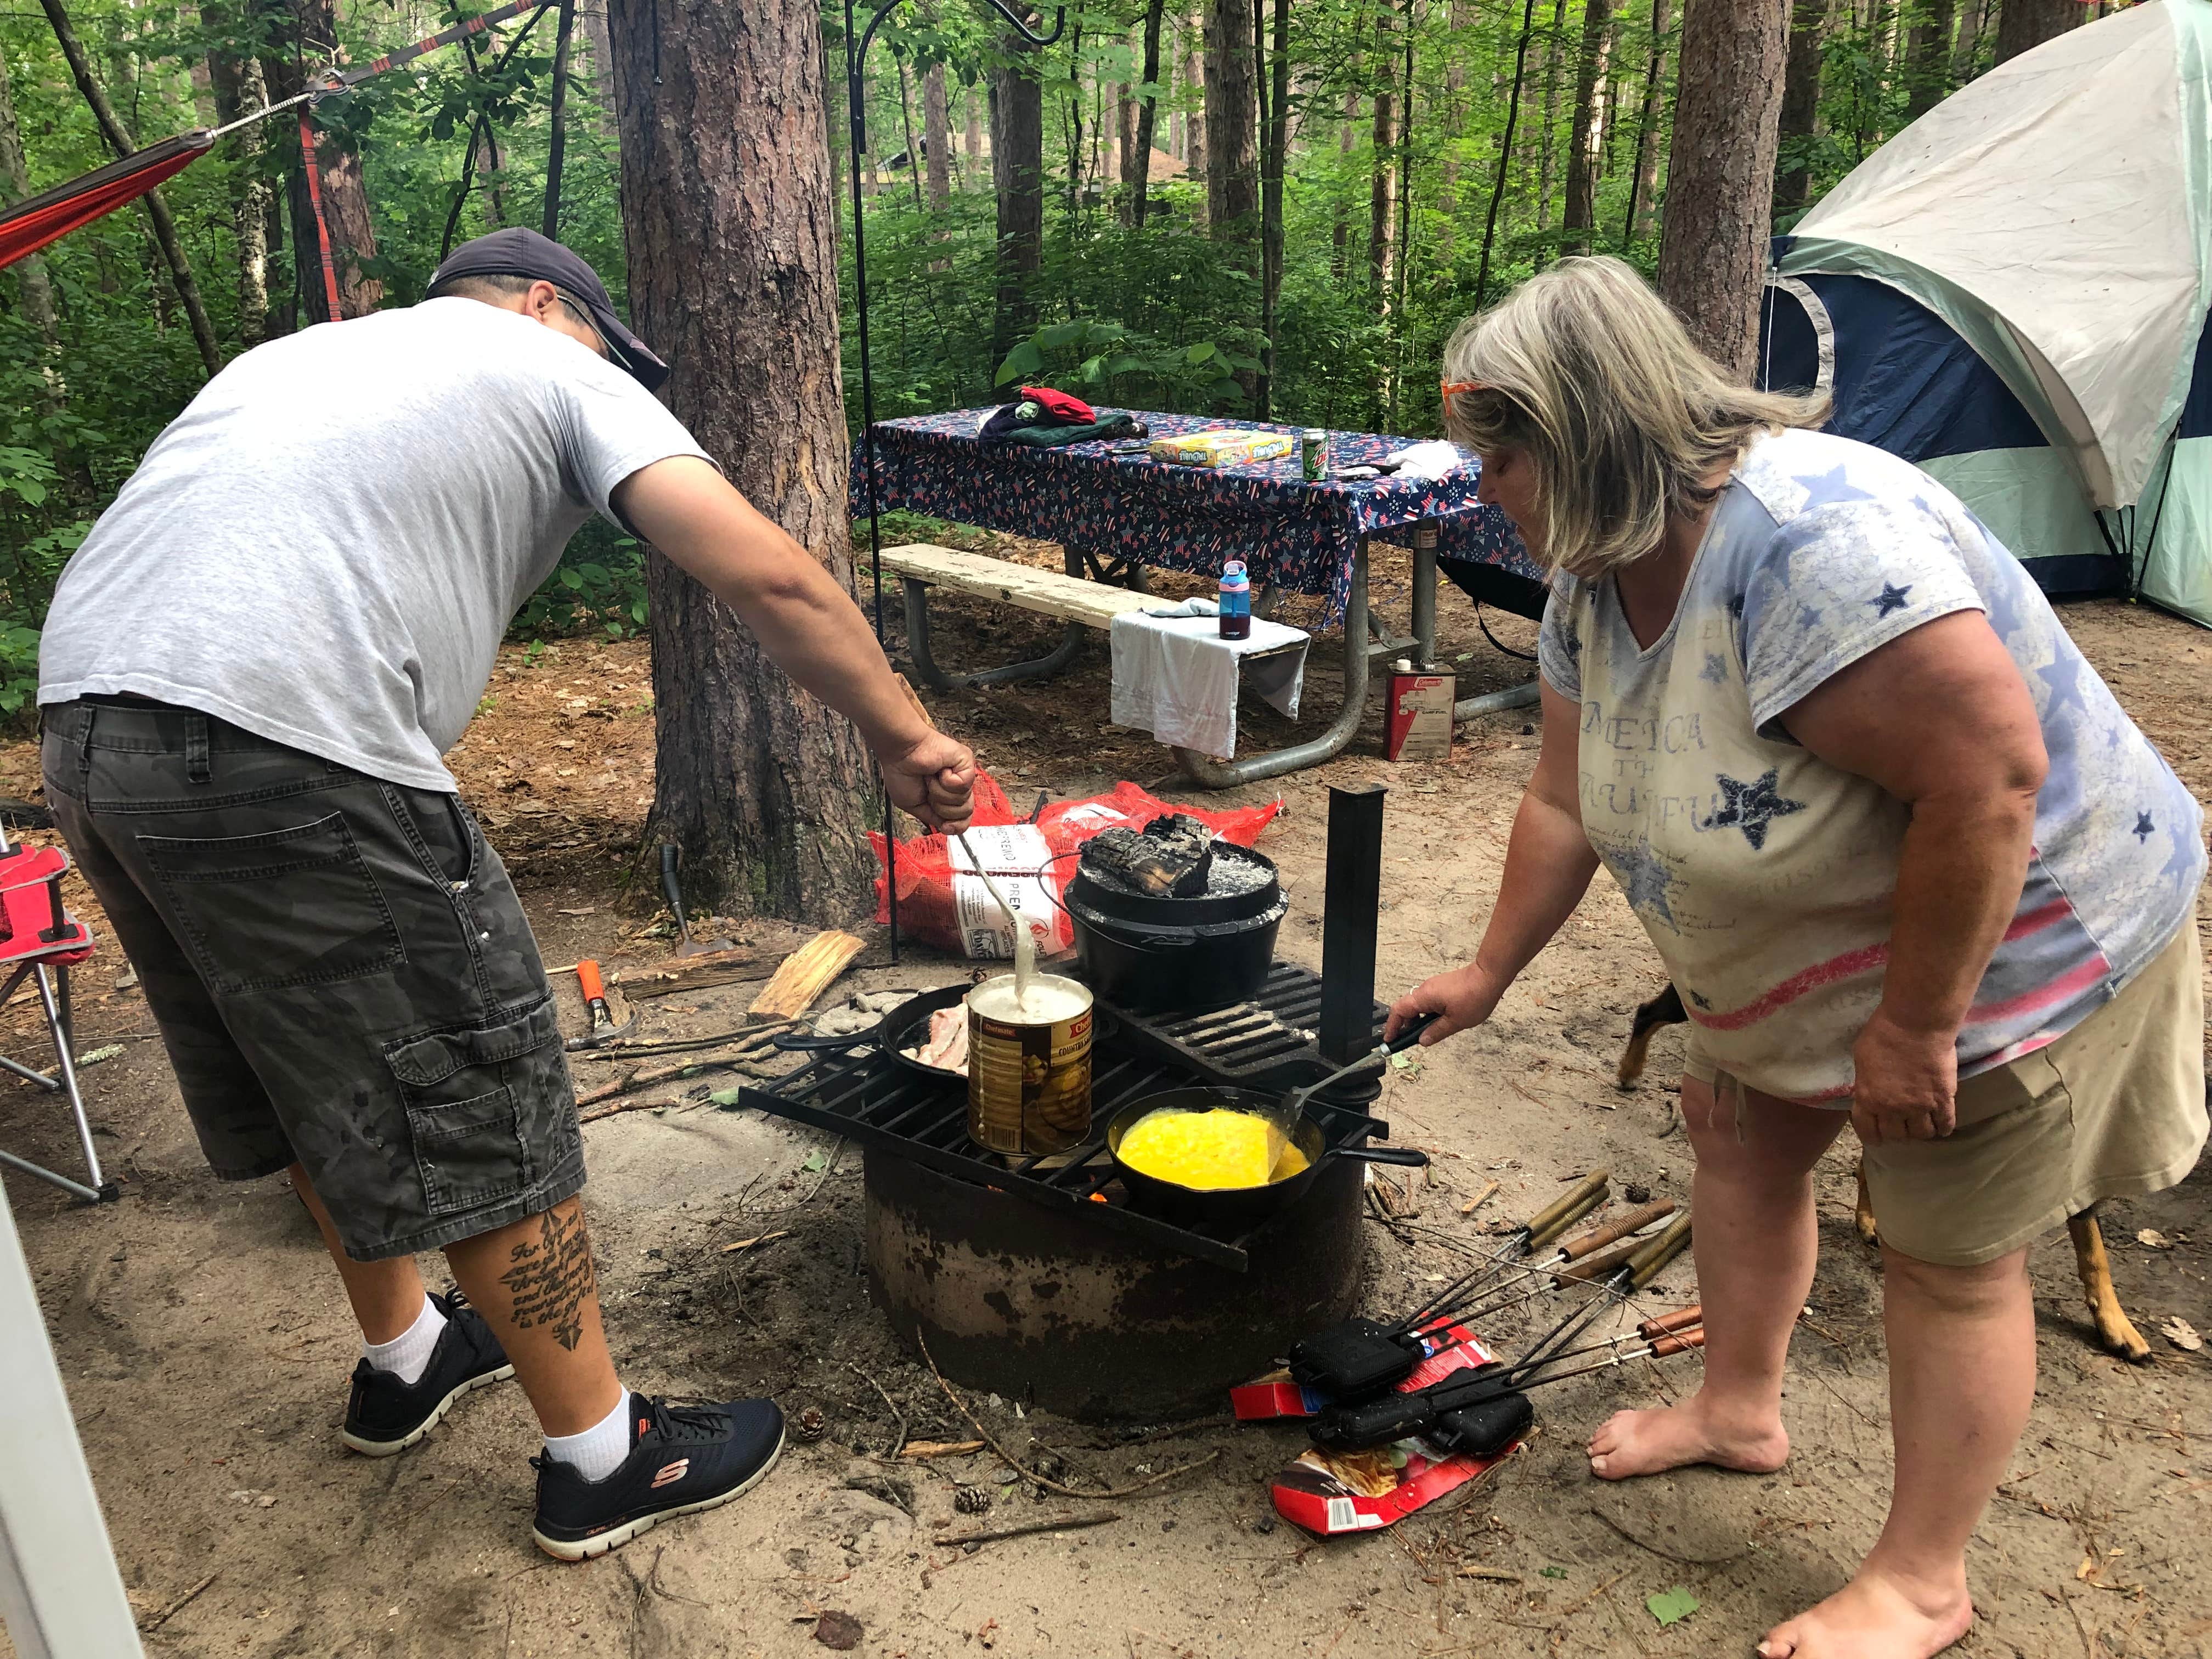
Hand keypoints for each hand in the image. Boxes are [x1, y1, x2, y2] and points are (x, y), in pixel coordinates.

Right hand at [881, 730, 975, 833]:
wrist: (900, 754)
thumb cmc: (903, 773)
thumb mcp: (915, 807)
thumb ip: (934, 819)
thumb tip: (950, 829)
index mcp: (947, 796)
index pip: (963, 819)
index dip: (956, 825)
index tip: (946, 825)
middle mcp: (957, 786)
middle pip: (965, 813)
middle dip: (944, 808)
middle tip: (929, 792)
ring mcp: (963, 775)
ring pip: (964, 801)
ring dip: (940, 793)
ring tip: (931, 779)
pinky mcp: (967, 763)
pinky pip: (963, 785)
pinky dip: (946, 781)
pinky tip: (939, 770)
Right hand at [1385, 963, 1506, 1045]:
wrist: (1489, 976)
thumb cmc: (1474, 997)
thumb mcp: (1456, 1021)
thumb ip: (1436, 1032)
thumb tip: (1422, 1041)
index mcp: (1424, 996)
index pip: (1398, 1011)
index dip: (1392, 1026)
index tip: (1390, 1039)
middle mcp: (1425, 989)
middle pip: (1406, 1008)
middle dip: (1405, 1025)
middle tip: (1409, 1041)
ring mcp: (1434, 986)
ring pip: (1418, 1005)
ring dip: (1418, 1020)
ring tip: (1426, 1034)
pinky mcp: (1442, 986)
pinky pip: (1428, 1001)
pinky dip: (1427, 1013)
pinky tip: (1438, 1022)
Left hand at [1849, 1007, 1958, 1143]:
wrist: (1916, 1023)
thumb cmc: (1883, 1033)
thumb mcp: (1862, 1058)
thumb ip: (1867, 1081)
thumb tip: (1870, 1091)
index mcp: (1868, 1098)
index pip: (1868, 1131)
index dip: (1873, 1136)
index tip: (1878, 1137)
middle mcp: (1892, 1108)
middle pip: (1896, 1135)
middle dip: (1898, 1133)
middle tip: (1902, 1126)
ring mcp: (1920, 1106)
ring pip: (1922, 1134)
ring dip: (1921, 1131)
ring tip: (1922, 1124)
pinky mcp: (1943, 1100)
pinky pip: (1946, 1124)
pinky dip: (1944, 1128)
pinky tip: (1943, 1126)